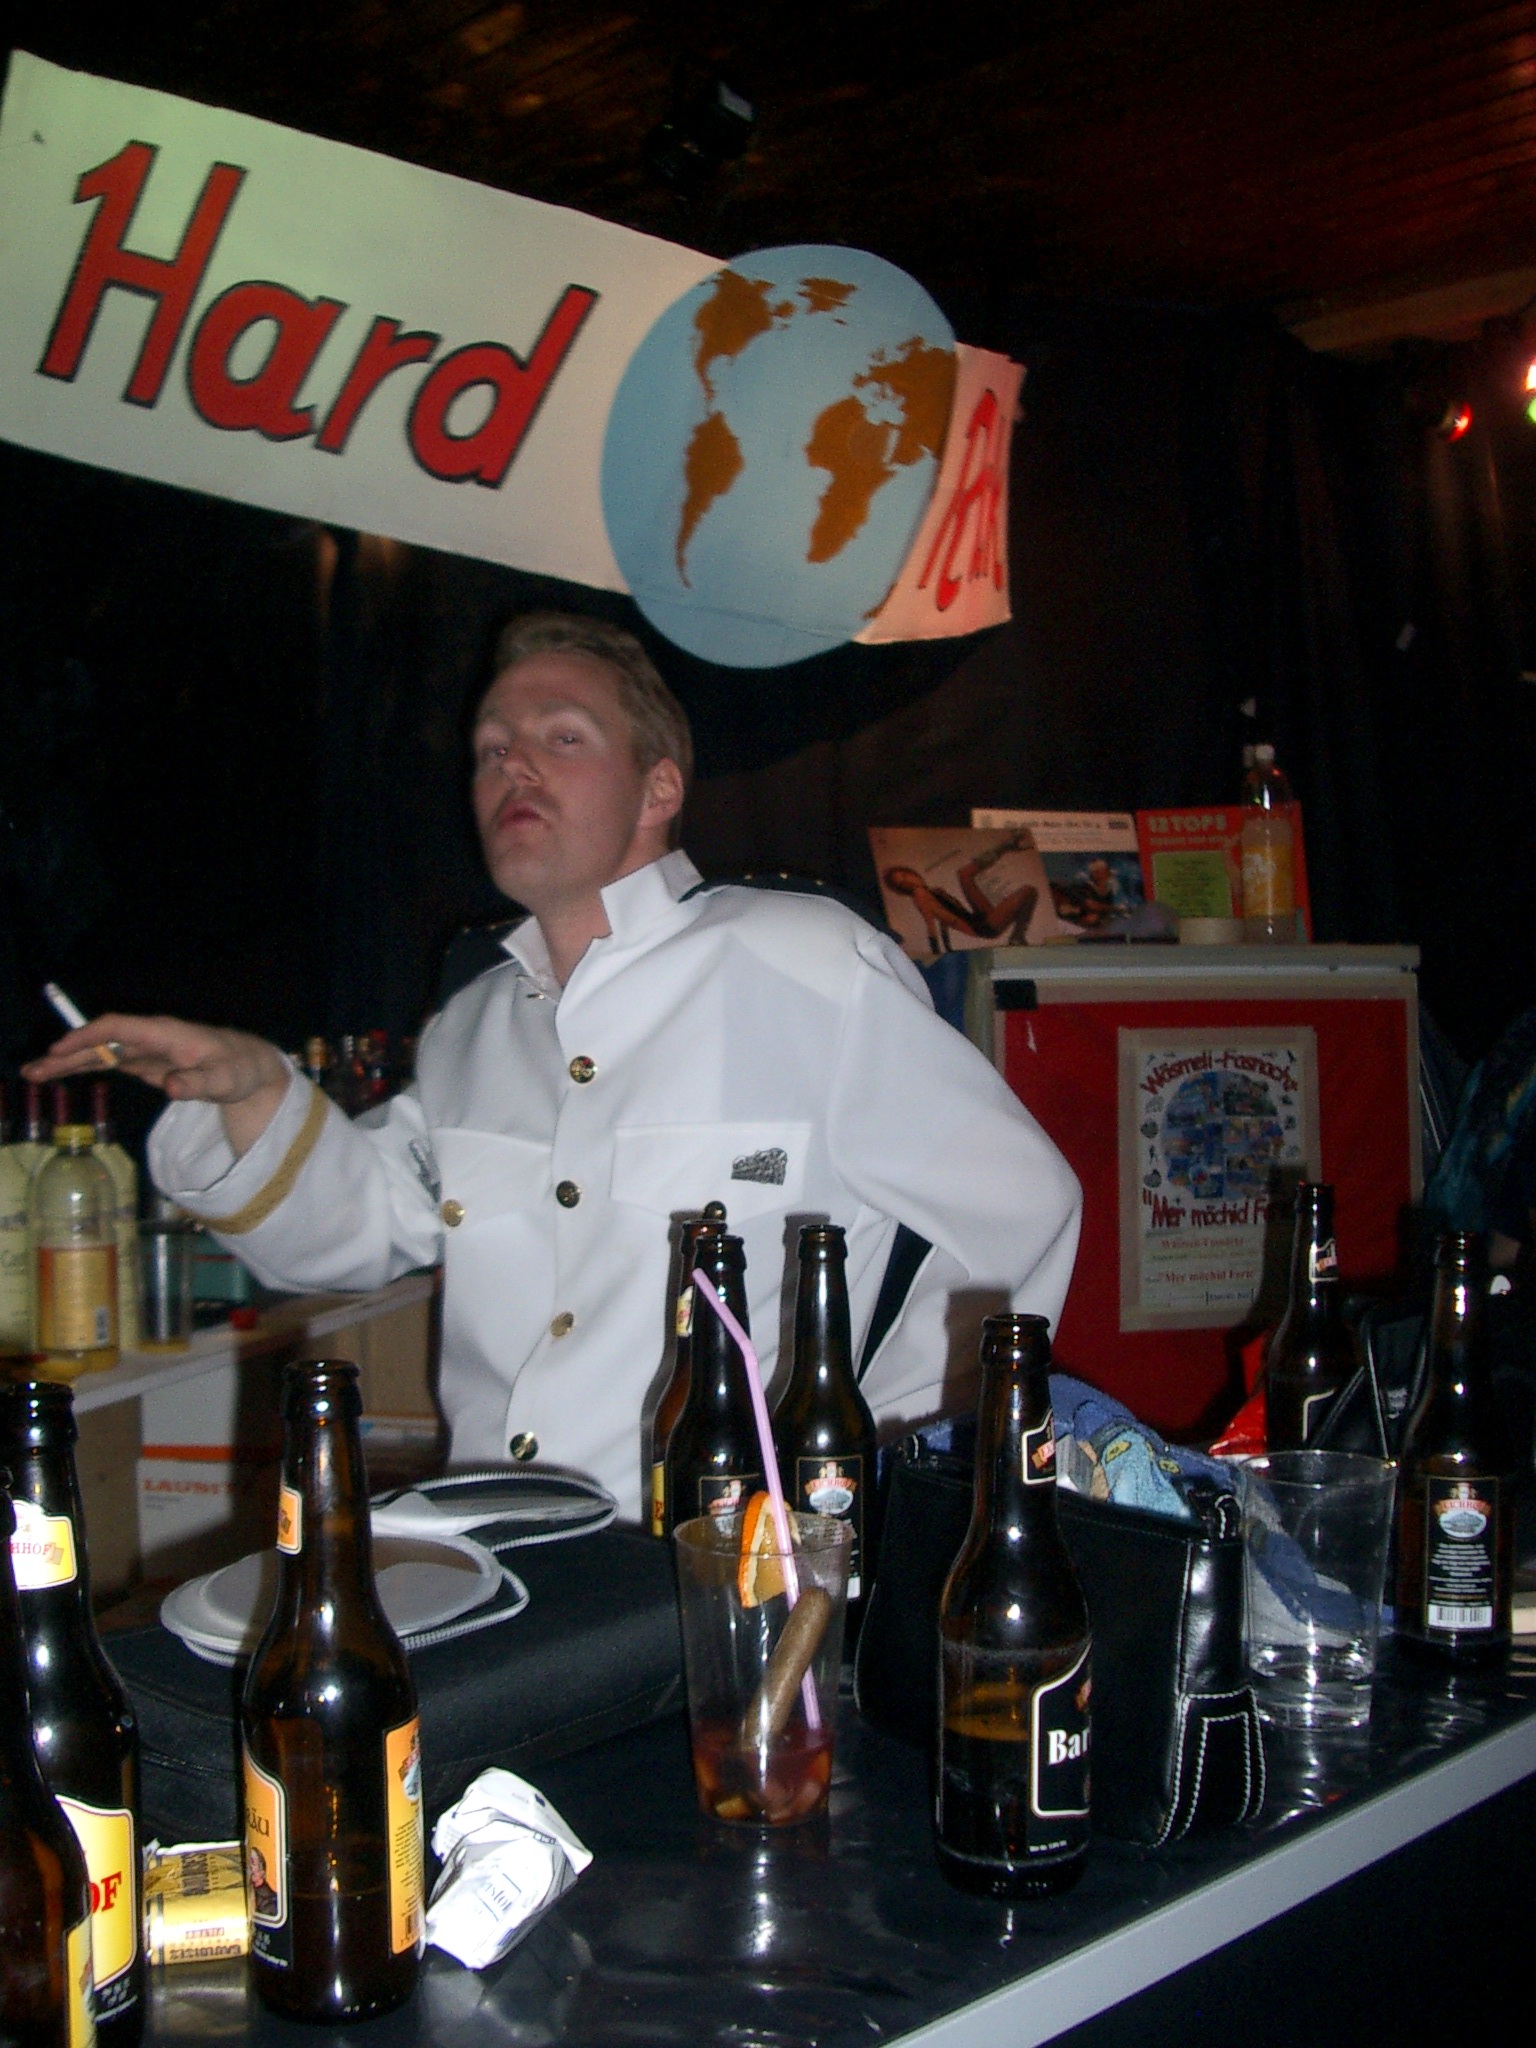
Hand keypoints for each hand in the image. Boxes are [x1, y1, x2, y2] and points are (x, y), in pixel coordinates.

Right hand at [23, 1016, 290, 1156]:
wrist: (251, 1068)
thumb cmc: (239, 1070)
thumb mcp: (224, 1080)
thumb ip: (198, 1083)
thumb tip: (171, 1087)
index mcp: (165, 1032)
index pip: (118, 1028)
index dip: (88, 1036)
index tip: (61, 1049)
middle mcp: (150, 1037)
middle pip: (101, 1042)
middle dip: (66, 1054)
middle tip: (33, 1070)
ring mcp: (146, 1050)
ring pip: (101, 1053)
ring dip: (68, 1062)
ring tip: (34, 1074)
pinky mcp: (146, 1063)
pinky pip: (110, 1063)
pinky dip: (85, 1068)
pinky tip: (61, 1074)